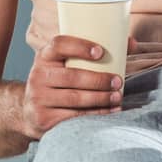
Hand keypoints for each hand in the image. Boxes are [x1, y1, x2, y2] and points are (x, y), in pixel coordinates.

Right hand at [19, 36, 136, 140]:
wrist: (30, 112)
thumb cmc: (58, 83)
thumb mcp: (65, 65)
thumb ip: (94, 54)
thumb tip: (132, 43)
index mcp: (44, 57)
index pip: (59, 45)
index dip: (79, 46)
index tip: (100, 52)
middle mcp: (38, 76)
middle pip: (71, 76)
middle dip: (99, 80)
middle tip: (118, 82)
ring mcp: (39, 98)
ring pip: (74, 98)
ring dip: (100, 98)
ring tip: (117, 96)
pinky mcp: (44, 118)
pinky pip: (74, 116)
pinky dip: (96, 114)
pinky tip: (110, 110)